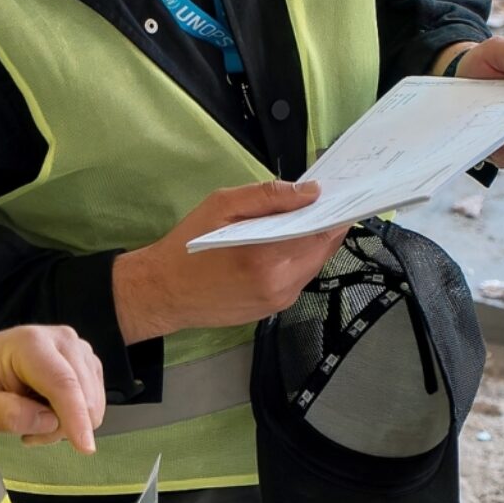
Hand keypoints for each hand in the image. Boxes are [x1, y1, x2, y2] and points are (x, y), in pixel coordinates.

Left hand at [0, 326, 104, 453]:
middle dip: (62, 425)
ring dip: (66, 422)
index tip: (85, 448)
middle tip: (27, 433)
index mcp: (31, 343)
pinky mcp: (84, 360)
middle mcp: (61, 339)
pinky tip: (45, 412)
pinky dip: (72, 414)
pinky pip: (93, 398)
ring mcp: (76, 348)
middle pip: (84, 394)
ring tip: (31, 420)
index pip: (63, 383)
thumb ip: (11, 415)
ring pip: (92, 400)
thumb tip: (50, 422)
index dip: (77, 417)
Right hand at [112, 181, 346, 342]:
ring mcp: (277, 302)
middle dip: (324, 225)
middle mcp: (278, 285)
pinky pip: (297, 279)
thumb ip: (269, 196)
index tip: (341, 195)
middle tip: (319, 203)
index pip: (321, 233)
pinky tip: (281, 245)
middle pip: (322, 250)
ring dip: (310, 243)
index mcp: (265, 257)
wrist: (162, 292)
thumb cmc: (188, 247)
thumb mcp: (222, 205)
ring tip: (298, 220)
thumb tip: (310, 192)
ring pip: (312, 266)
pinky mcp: (272, 310)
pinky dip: (296, 259)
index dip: (335, 213)